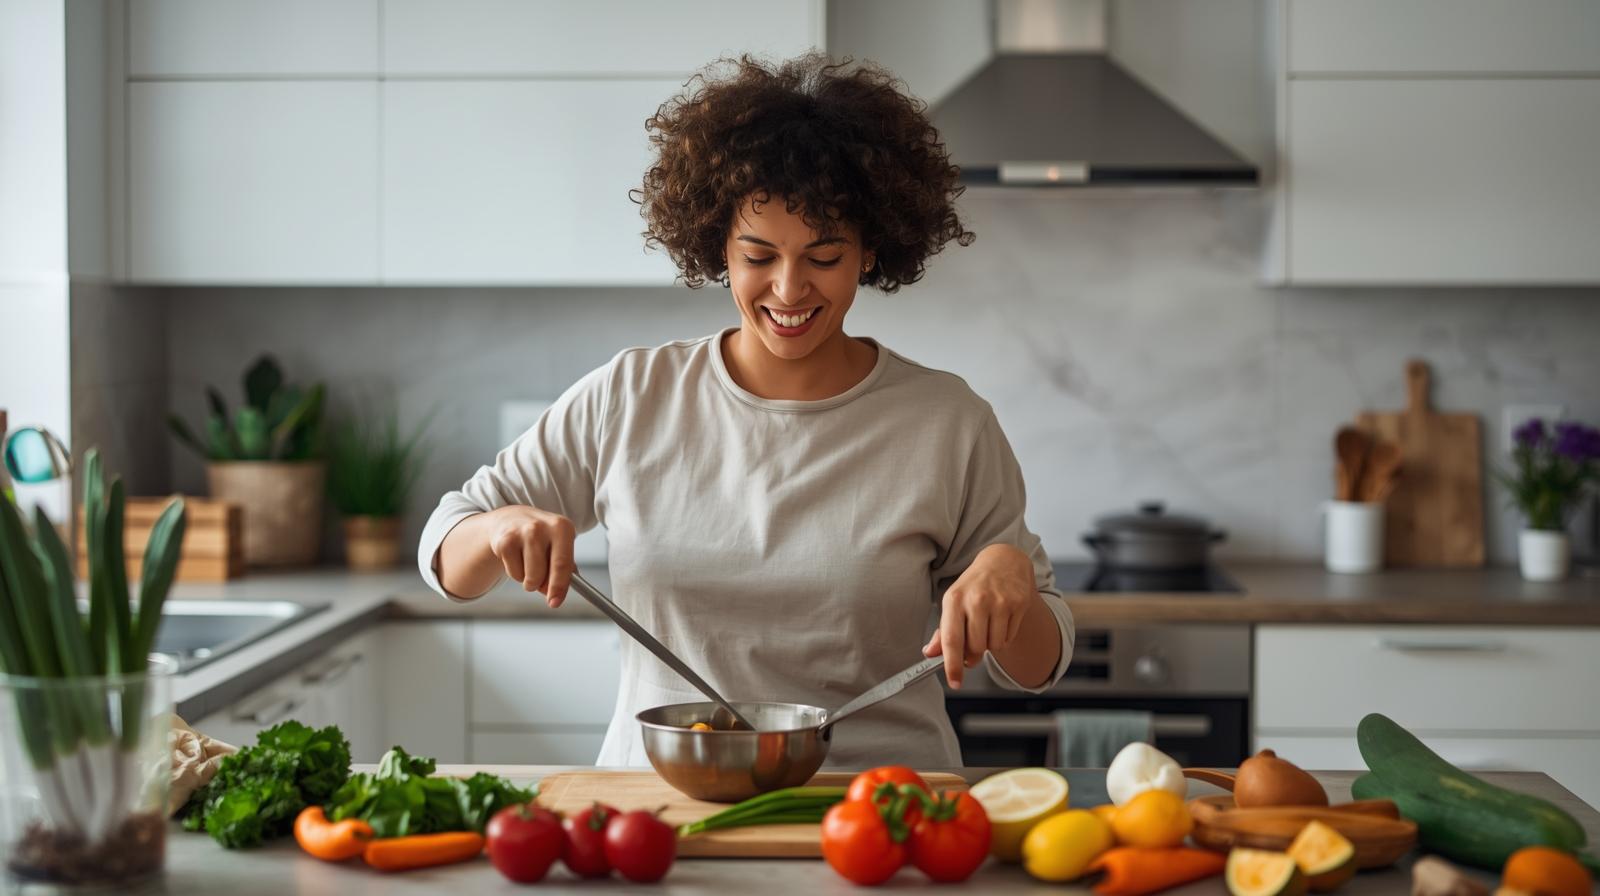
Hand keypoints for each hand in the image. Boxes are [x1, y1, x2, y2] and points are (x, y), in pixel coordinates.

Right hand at [485, 505, 576, 606]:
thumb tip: (557, 594)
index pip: (563, 563)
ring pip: (528, 577)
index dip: (559, 587)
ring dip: (529, 580)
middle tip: (541, 586)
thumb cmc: (542, 537)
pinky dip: (516, 573)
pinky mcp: (504, 541)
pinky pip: (513, 573)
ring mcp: (521, 533)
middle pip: (542, 574)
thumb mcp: (560, 545)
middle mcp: (541, 527)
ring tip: (530, 564)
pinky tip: (517, 558)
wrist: (512, 519)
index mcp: (562, 527)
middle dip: (541, 587)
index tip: (555, 602)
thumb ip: (565, 569)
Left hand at [923, 543, 1036, 688]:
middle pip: (975, 647)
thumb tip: (930, 654)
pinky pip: (1009, 638)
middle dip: (973, 653)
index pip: (951, 639)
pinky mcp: (1019, 603)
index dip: (952, 665)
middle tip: (973, 642)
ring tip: (987, 626)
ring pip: (994, 646)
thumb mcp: (953, 602)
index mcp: (954, 599)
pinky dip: (1003, 637)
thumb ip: (942, 631)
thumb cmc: (974, 586)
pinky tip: (1000, 620)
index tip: (954, 682)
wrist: (1003, 561)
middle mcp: (977, 599)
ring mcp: (1000, 601)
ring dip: (990, 645)